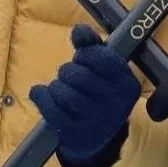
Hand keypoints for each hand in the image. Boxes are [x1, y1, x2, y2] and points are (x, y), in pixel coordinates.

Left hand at [30, 25, 141, 166]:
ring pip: (64, 94)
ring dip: (55, 86)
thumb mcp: (103, 69)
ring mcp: (95, 122)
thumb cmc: (100, 92)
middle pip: (78, 75)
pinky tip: (41, 93)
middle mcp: (115, 104)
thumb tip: (79, 30)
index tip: (83, 58)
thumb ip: (92, 45)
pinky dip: (41, 97)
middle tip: (69, 75)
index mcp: (126, 83)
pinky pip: (51, 111)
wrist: (99, 137)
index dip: (85, 55)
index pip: (102, 58)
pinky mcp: (76, 135)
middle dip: (68, 71)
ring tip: (59, 87)